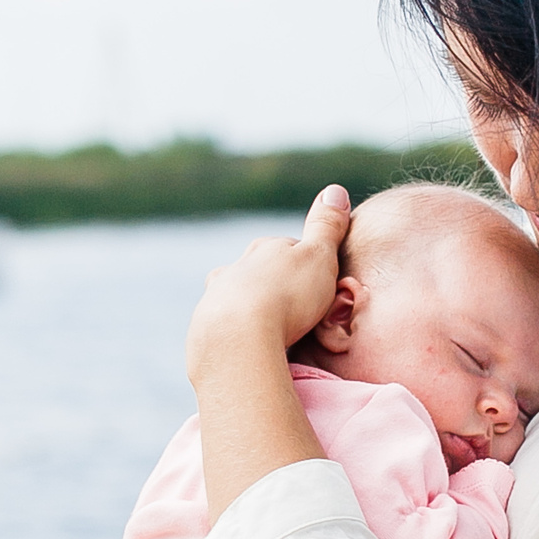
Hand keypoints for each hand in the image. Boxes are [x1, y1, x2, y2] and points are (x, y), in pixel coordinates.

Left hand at [185, 184, 351, 377]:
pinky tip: (247, 348)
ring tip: (268, 332)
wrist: (238, 339)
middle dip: (273, 285)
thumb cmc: (287, 296)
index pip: (286, 249)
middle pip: (257, 272)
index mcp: (264, 250)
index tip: (317, 281)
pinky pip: (223, 330)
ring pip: (235, 299)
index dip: (305, 264)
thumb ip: (326, 226)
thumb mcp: (318, 257)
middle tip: (293, 309)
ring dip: (250, 311)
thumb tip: (335, 190)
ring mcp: (215, 299)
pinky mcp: (203, 331)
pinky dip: (236, 336)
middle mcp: (234, 269)